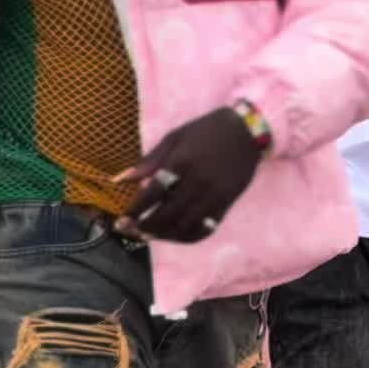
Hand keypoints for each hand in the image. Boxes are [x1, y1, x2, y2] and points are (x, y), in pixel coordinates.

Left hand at [114, 107, 261, 243]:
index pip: (153, 193)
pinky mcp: (226, 204)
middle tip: (129, 231)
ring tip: (147, 235)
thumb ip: (149, 160)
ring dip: (163, 235)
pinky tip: (173, 235)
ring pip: (185, 226)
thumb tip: (120, 180)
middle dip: (144, 227)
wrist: (247, 131)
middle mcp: (198, 182)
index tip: (120, 220)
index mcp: (182, 162)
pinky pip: (205, 229)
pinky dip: (187, 237)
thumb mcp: (174, 137)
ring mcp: (214, 196)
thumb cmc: (206, 130)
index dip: (135, 210)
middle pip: (167, 214)